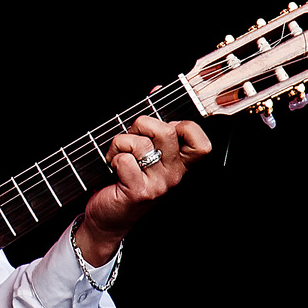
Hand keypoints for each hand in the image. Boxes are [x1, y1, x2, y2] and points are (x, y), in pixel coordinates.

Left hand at [75, 114, 210, 265]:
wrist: (106, 217)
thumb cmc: (123, 179)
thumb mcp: (142, 148)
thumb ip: (152, 122)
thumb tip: (156, 90)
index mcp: (179, 163)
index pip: (201, 141)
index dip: (184, 126)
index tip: (165, 126)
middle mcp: (173, 174)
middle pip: (166, 131)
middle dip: (139, 125)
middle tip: (129, 140)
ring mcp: (158, 184)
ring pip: (140, 143)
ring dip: (119, 144)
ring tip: (116, 157)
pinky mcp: (139, 192)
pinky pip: (125, 160)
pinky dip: (112, 158)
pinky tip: (111, 170)